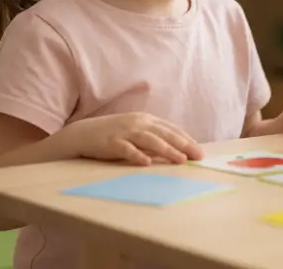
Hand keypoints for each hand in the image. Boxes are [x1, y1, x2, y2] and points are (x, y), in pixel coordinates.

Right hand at [59, 112, 203, 165]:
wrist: (82, 134)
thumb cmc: (113, 135)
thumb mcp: (135, 132)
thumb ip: (153, 139)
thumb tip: (175, 150)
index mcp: (146, 119)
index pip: (171, 129)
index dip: (186, 139)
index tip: (199, 151)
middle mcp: (138, 123)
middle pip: (165, 133)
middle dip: (183, 144)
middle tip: (197, 156)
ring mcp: (124, 132)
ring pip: (150, 140)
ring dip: (167, 150)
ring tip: (180, 159)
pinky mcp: (111, 143)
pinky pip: (126, 149)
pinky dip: (137, 155)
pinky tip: (147, 163)